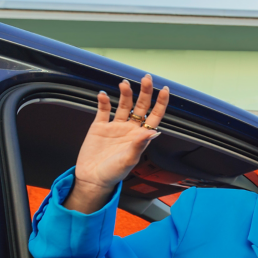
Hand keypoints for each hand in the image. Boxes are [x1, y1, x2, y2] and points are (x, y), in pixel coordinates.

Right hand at [65, 74, 169, 213]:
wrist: (93, 178)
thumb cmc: (114, 173)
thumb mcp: (129, 160)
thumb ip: (139, 145)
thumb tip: (152, 131)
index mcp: (141, 136)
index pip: (154, 116)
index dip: (161, 103)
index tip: (165, 89)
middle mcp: (130, 129)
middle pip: (140, 106)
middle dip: (144, 92)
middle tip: (146, 79)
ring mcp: (115, 126)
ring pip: (123, 105)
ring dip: (125, 94)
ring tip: (124, 84)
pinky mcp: (99, 126)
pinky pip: (103, 110)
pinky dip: (103, 101)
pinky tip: (104, 95)